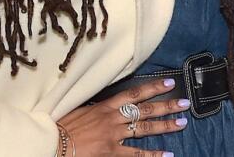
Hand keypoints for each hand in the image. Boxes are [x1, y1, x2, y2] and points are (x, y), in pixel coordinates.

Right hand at [57, 78, 188, 154]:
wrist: (50, 143)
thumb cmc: (60, 127)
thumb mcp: (79, 110)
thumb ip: (96, 109)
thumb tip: (106, 106)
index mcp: (104, 106)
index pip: (134, 93)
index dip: (153, 88)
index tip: (169, 84)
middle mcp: (112, 118)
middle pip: (145, 109)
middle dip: (166, 105)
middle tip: (184, 103)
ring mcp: (113, 135)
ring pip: (144, 128)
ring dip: (165, 125)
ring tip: (181, 123)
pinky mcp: (110, 152)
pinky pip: (136, 154)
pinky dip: (152, 155)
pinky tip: (166, 154)